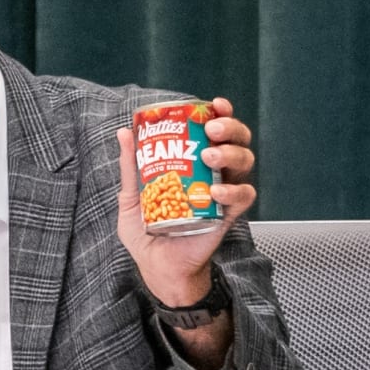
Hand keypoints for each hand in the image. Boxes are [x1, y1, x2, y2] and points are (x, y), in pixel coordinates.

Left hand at [116, 97, 255, 305]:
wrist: (156, 265)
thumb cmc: (147, 229)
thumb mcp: (131, 196)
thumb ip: (130, 167)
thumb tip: (124, 132)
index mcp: (197, 163)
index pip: (217, 131)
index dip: (222, 114)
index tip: (214, 104)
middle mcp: (215, 174)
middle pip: (236, 141)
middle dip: (229, 129)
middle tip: (211, 130)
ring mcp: (224, 194)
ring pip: (244, 163)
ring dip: (231, 154)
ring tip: (210, 156)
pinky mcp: (227, 216)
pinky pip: (242, 198)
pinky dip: (233, 192)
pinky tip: (216, 192)